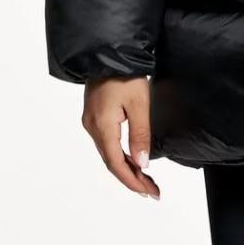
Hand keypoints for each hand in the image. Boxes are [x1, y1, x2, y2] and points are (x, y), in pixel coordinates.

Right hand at [82, 76, 160, 198]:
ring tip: (146, 180)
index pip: (116, 163)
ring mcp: (91, 122)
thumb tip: (142, 163)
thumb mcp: (139, 103)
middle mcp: (92, 127)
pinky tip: (133, 160)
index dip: (132, 181)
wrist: (107, 52)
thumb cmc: (123, 74)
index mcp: (102, 126)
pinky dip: (121, 156)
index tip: (148, 192)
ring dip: (127, 169)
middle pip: (111, 162)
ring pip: (109, 154)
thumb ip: (140, 134)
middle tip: (151, 191)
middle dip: (132, 179)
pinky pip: (107, 143)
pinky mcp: (95, 117)